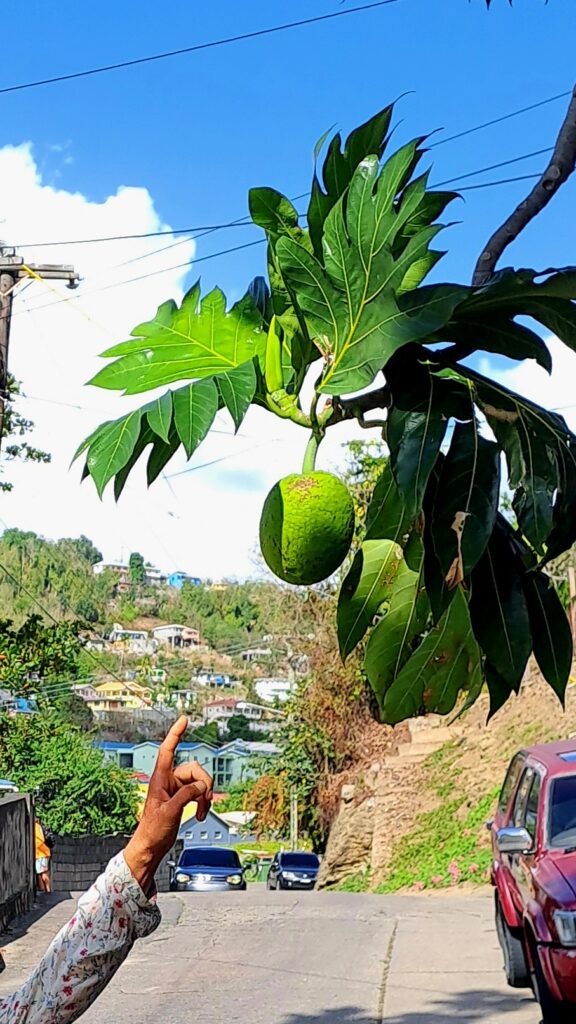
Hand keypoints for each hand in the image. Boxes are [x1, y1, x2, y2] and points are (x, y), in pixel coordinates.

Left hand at [124, 716, 212, 892]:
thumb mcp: (170, 811)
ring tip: (203, 810)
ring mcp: (176, 789)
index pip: (168, 750)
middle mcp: (168, 781)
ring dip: (205, 795)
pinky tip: (201, 812)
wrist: (150, 848)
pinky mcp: (181, 799)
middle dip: (204, 783)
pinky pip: (199, 792)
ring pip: (199, 781)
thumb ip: (187, 794)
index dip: (176, 733)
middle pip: (193, 769)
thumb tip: (202, 786)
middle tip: (205, 798)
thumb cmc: (152, 831)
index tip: (183, 719)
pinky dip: (203, 801)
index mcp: (160, 779)